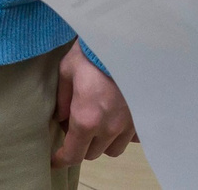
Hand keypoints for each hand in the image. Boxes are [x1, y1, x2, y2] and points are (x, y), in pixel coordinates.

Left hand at [52, 44, 134, 164]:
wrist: (127, 39)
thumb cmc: (93, 52)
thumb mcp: (68, 70)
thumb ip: (62, 98)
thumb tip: (61, 117)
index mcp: (86, 118)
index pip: (72, 154)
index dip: (61, 159)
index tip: (56, 158)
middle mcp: (109, 128)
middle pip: (92, 153)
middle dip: (80, 145)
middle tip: (75, 125)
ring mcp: (128, 124)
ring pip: (112, 149)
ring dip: (102, 142)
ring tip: (97, 123)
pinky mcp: (142, 117)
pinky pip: (131, 138)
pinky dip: (122, 134)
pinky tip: (116, 118)